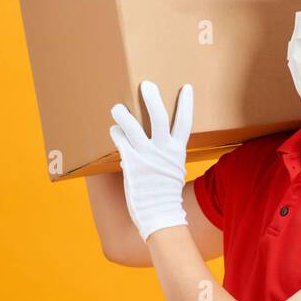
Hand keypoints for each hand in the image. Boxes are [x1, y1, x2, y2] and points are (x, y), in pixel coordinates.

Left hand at [109, 81, 192, 239]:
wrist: (161, 215)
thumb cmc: (167, 195)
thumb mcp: (174, 171)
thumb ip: (168, 156)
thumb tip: (159, 148)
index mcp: (177, 151)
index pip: (184, 122)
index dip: (186, 104)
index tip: (187, 88)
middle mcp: (163, 150)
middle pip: (158, 117)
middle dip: (152, 98)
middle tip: (146, 85)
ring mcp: (146, 156)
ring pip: (133, 127)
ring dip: (123, 114)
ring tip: (117, 107)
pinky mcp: (131, 163)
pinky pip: (121, 142)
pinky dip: (116, 134)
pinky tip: (113, 129)